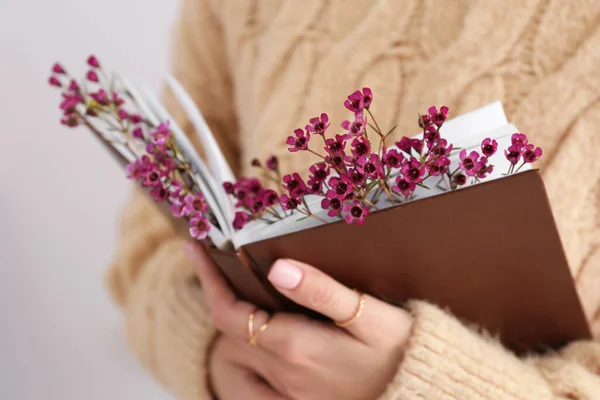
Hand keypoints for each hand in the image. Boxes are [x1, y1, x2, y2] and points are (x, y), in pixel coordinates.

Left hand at [186, 243, 412, 399]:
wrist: (423, 392)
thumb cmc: (402, 351)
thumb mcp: (370, 317)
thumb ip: (323, 293)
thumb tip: (278, 268)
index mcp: (296, 347)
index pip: (231, 313)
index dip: (208, 279)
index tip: (195, 248)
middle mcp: (285, 373)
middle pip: (231, 332)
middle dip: (217, 294)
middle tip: (213, 260)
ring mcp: (290, 392)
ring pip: (240, 353)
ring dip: (230, 319)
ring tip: (232, 287)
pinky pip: (255, 378)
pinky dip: (244, 350)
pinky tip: (254, 332)